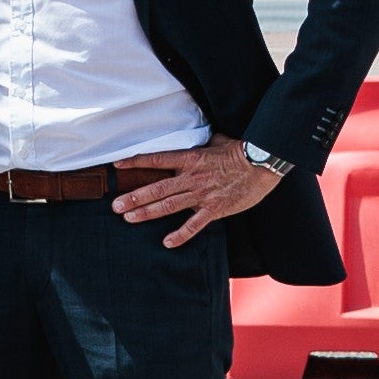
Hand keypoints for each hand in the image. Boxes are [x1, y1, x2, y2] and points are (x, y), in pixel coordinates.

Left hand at [112, 143, 283, 248]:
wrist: (263, 163)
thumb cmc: (240, 150)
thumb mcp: (216, 140)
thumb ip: (200, 142)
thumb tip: (193, 135)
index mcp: (190, 158)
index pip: (157, 159)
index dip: (136, 162)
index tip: (117, 165)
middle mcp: (192, 177)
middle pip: (157, 188)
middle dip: (134, 197)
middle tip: (115, 205)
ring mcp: (203, 194)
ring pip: (169, 205)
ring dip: (147, 213)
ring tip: (128, 218)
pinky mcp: (215, 209)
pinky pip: (194, 225)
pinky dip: (180, 235)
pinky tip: (166, 242)